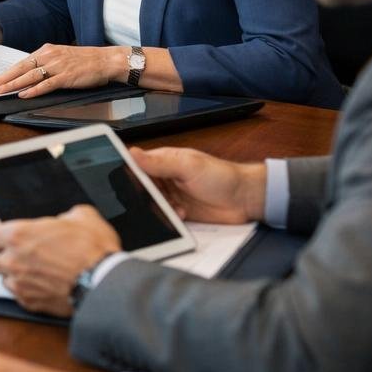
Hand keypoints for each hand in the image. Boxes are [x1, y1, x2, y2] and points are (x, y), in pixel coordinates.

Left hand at [0, 43, 125, 97]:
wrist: (106, 60)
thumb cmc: (85, 61)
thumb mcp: (61, 57)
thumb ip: (45, 64)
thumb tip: (29, 76)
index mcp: (46, 50)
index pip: (21, 63)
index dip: (6, 72)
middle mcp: (49, 56)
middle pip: (21, 69)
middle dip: (3, 79)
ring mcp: (57, 66)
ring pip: (30, 76)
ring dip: (13, 85)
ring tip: (0, 91)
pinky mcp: (66, 76)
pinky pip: (46, 84)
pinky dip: (33, 90)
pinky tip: (23, 94)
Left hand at [0, 206, 120, 316]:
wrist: (104, 282)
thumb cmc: (93, 251)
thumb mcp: (82, 216)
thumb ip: (65, 216)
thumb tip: (66, 219)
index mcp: (17, 235)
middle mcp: (12, 261)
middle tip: (16, 256)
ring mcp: (20, 285)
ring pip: (4, 282)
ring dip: (14, 277)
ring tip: (35, 272)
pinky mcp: (31, 304)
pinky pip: (20, 297)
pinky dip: (28, 292)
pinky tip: (44, 286)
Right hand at [129, 146, 267, 223]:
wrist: (244, 199)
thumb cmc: (222, 176)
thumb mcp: (189, 165)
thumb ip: (160, 162)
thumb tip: (133, 154)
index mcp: (163, 161)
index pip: (136, 166)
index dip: (128, 173)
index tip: (127, 181)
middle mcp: (164, 178)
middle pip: (140, 188)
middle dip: (144, 195)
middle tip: (154, 198)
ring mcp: (171, 196)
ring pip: (151, 204)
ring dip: (159, 208)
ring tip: (175, 206)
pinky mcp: (178, 212)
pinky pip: (164, 217)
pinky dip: (169, 218)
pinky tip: (181, 214)